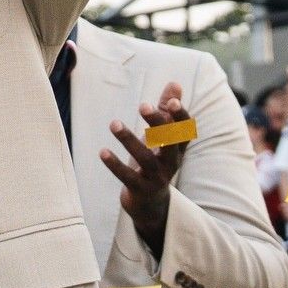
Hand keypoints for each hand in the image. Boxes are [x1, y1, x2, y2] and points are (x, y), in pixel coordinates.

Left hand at [100, 82, 191, 260]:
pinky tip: (102, 151)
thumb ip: (166, 111)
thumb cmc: (154, 161)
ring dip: (130, 140)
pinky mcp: (140, 189)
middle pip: (170, 143)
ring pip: (146, 159)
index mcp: (176, 148)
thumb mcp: (161, 137)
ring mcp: (156, 178)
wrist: (150, 203)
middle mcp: (171, 162)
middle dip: (159, 124)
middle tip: (142, 105)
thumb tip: (175, 83)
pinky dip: (115, 164)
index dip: (181, 117)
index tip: (171, 101)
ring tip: (113, 123)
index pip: (185, 131)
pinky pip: (128, 177)